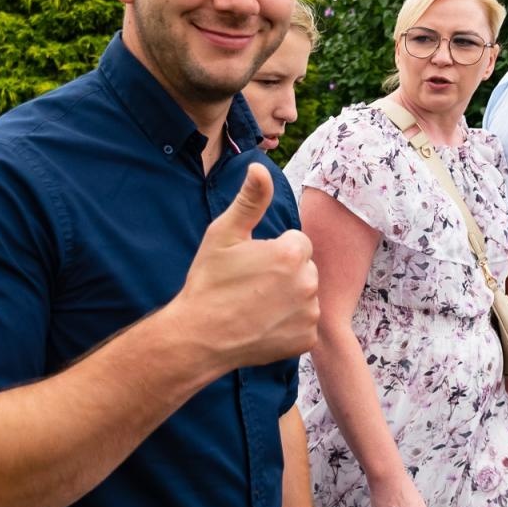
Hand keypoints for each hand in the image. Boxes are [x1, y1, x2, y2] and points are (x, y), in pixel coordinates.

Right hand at [170, 164, 318, 371]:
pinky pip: (304, 324)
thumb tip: (259, 167)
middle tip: (251, 286)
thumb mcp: (224, 234)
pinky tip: (263, 325)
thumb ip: (250, 200)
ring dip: (288, 298)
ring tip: (256, 306)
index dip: (274, 251)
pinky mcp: (306, 339)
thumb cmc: (209, 282)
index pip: (298, 242)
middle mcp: (308, 283)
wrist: (198, 336)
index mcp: (292, 253)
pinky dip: (289, 325)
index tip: (250, 264)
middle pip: (304, 268)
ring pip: (305, 296)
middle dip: (284, 273)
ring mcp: (308, 314)